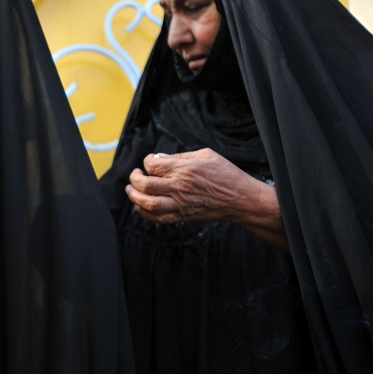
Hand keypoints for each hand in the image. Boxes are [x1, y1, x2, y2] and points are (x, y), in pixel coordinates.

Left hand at [126, 148, 288, 251]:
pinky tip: (141, 207)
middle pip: (145, 184)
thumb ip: (181, 155)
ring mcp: (179, 204)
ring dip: (134, 196)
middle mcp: (179, 187)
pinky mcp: (182, 216)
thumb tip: (160, 158)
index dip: (147, 162)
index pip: (153, 165)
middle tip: (135, 175)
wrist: (240, 200)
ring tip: (132, 190)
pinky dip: (144, 213)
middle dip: (134, 179)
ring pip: (147, 203)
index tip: (150, 162)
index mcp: (185, 169)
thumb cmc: (226, 175)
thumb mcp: (207, 155)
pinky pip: (157, 218)